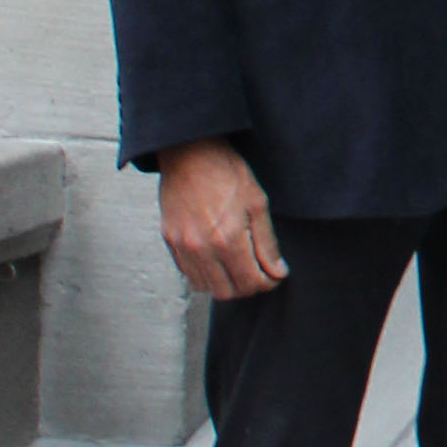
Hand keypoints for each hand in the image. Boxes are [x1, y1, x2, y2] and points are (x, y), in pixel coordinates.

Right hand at [158, 138, 285, 299]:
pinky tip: (219, 259)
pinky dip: (205, 274)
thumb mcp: (258, 204)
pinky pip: (187, 273)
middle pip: (226, 292)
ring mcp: (182, 247)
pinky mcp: (169, 242)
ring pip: (204, 287)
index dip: (267, 283)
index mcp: (227, 240)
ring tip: (240, 266)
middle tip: (260, 273)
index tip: (275, 275)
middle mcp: (201, 250)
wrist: (190, 154)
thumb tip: (277, 272)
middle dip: (247, 287)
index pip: (249, 283)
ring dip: (225, 283)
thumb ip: (267, 243)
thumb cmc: (227, 173)